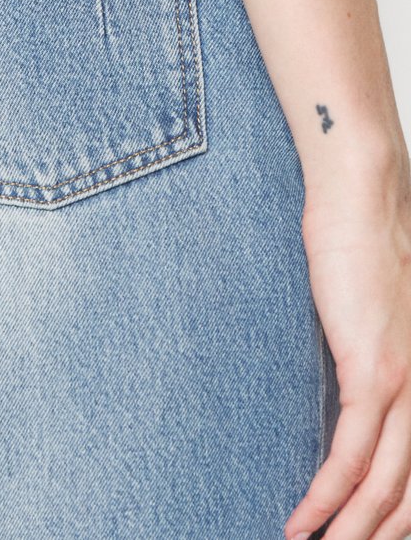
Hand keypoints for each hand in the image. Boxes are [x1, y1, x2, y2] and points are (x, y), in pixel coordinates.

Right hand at [284, 158, 410, 539]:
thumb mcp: (374, 311)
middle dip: (380, 535)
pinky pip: (353, 454)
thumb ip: (371, 355)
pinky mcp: (375, 371)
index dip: (402, 517)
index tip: (371, 537)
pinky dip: (327, 496)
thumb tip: (350, 389)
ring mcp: (408, 382)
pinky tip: (305, 520)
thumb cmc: (363, 243)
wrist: (364, 198)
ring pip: (388, 486)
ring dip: (352, 532)